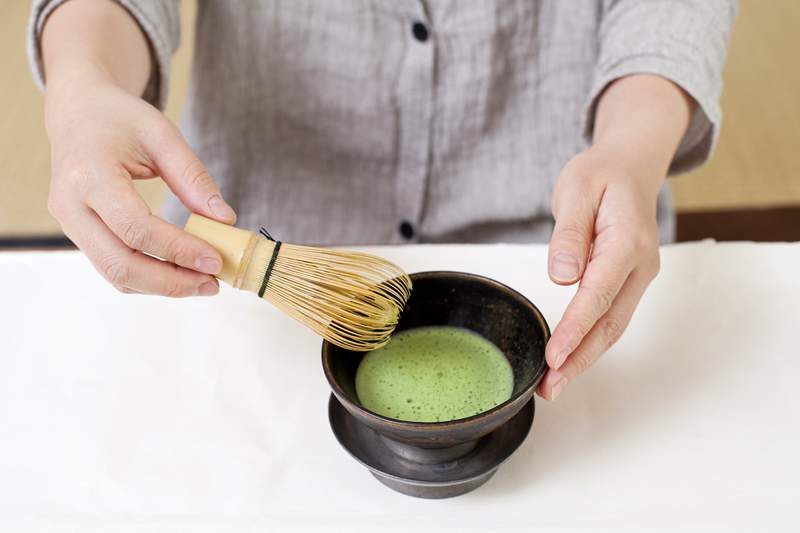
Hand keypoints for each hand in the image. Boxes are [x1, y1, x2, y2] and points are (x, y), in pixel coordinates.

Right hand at [44, 78, 235, 295]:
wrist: (77, 113)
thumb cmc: (121, 119)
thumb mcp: (162, 135)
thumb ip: (193, 177)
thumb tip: (225, 220)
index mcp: (89, 175)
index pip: (135, 228)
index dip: (178, 250)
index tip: (215, 260)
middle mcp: (70, 205)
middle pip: (120, 263)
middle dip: (171, 281)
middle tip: (213, 284)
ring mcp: (69, 224)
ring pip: (115, 274)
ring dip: (162, 286)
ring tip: (202, 282)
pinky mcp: (78, 234)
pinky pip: (113, 268)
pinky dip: (148, 278)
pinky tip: (180, 273)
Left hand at [536, 145, 661, 399]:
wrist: (630, 168)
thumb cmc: (601, 175)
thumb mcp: (578, 189)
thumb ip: (569, 234)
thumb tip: (562, 276)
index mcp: (627, 242)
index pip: (598, 294)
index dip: (575, 329)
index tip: (553, 356)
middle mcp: (640, 266)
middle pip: (609, 322)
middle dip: (579, 359)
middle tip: (549, 388)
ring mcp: (638, 277)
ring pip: (612, 327)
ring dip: (584, 358)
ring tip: (553, 386)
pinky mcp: (628, 282)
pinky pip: (610, 317)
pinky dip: (589, 343)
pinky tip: (568, 360)